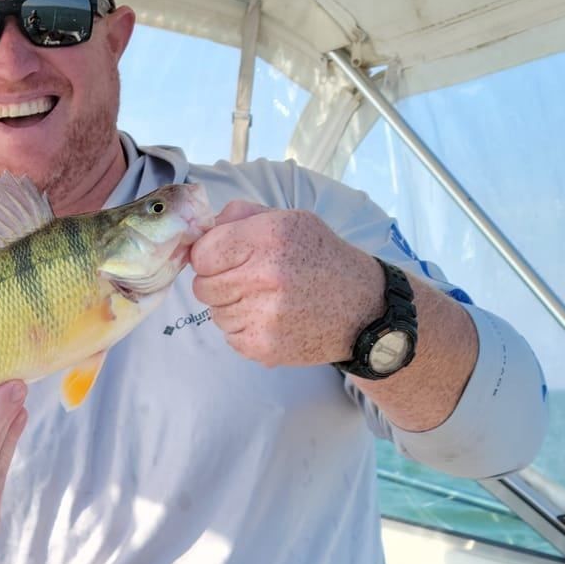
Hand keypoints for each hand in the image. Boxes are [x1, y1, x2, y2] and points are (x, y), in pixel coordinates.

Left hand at [189, 200, 382, 367]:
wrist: (364, 309)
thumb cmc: (322, 260)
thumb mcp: (291, 220)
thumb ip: (241, 216)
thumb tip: (200, 229)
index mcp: (269, 237)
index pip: (202, 253)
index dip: (209, 255)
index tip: (225, 258)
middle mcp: (265, 275)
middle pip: (203, 286)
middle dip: (219, 282)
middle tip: (250, 280)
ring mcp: (264, 315)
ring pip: (215, 313)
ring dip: (233, 307)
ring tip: (268, 300)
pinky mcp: (264, 346)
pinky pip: (230, 336)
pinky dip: (245, 329)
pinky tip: (273, 319)